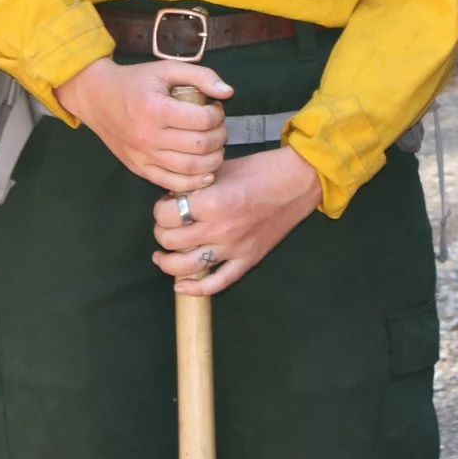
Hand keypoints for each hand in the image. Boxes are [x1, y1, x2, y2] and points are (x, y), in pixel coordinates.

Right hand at [56, 58, 230, 191]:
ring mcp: (144, 156)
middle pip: (201, 146)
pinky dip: (195, 182)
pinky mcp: (139, 169)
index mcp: (156, 109)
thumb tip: (228, 92)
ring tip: (215, 147)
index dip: (218, 115)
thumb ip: (201, 76)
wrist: (97, 98)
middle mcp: (149, 137)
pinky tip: (206, 172)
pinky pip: (172, 184)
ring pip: (191, 169)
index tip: (215, 109)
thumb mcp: (166, 69)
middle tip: (219, 128)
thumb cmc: (135, 81)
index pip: (203, 120)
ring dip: (213, 160)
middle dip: (220, 137)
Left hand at [152, 147, 322, 295]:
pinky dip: (195, 289)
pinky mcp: (248, 261)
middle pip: (170, 240)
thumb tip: (172, 198)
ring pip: (186, 267)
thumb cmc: (260, 169)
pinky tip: (180, 286)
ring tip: (162, 256)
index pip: (165, 215)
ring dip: (167, 263)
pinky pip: (218, 283)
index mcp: (212, 202)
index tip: (167, 204)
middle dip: (162, 231)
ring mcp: (234, 249)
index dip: (160, 209)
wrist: (297, 181)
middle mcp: (219, 229)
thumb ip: (195, 185)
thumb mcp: (221, 169)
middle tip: (168, 224)